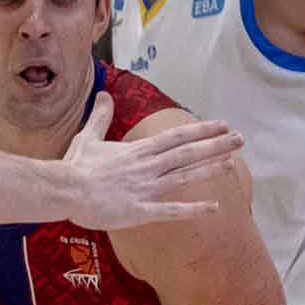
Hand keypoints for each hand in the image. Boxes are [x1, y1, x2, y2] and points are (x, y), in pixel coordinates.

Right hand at [63, 93, 243, 230]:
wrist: (63, 190)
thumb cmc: (75, 166)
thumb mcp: (88, 137)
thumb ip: (101, 117)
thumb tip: (105, 94)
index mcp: (138, 150)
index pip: (176, 136)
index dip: (201, 129)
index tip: (222, 124)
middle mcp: (147, 167)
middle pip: (187, 153)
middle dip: (215, 145)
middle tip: (240, 139)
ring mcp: (145, 189)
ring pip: (184, 177)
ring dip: (209, 169)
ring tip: (233, 163)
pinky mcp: (139, 211)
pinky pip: (171, 211)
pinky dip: (194, 209)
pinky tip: (215, 207)